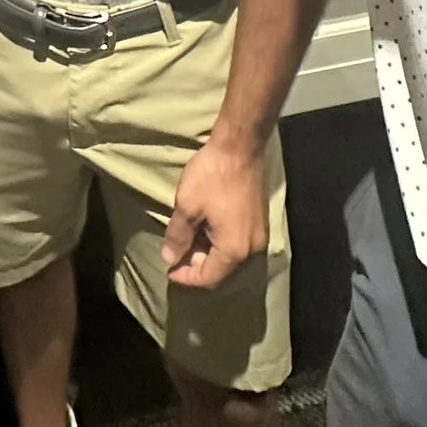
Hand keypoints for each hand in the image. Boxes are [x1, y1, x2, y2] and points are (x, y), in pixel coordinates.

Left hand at [163, 136, 266, 288]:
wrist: (240, 148)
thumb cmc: (212, 177)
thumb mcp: (187, 206)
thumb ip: (177, 237)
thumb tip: (169, 258)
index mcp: (234, 250)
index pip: (208, 278)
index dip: (185, 277)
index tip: (168, 269)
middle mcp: (251, 249)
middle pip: (221, 270)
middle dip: (196, 265)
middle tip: (175, 252)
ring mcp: (258, 236)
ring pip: (229, 257)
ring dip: (207, 253)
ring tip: (186, 239)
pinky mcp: (258, 223)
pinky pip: (237, 243)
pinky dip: (219, 242)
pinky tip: (204, 228)